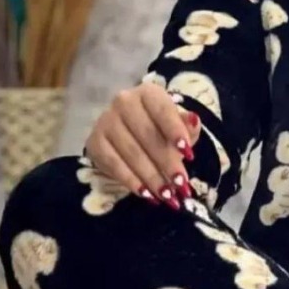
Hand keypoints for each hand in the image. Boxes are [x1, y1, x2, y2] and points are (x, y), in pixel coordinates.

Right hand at [84, 83, 201, 209]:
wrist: (128, 127)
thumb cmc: (159, 125)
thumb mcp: (177, 123)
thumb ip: (187, 124)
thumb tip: (193, 121)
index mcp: (148, 93)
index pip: (163, 111)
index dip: (176, 132)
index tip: (189, 154)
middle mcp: (123, 102)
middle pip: (148, 136)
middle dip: (167, 163)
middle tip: (182, 185)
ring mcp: (106, 121)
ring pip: (131, 153)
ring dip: (151, 177)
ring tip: (167, 195)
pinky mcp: (94, 141)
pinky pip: (113, 164)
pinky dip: (131, 181)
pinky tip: (145, 194)